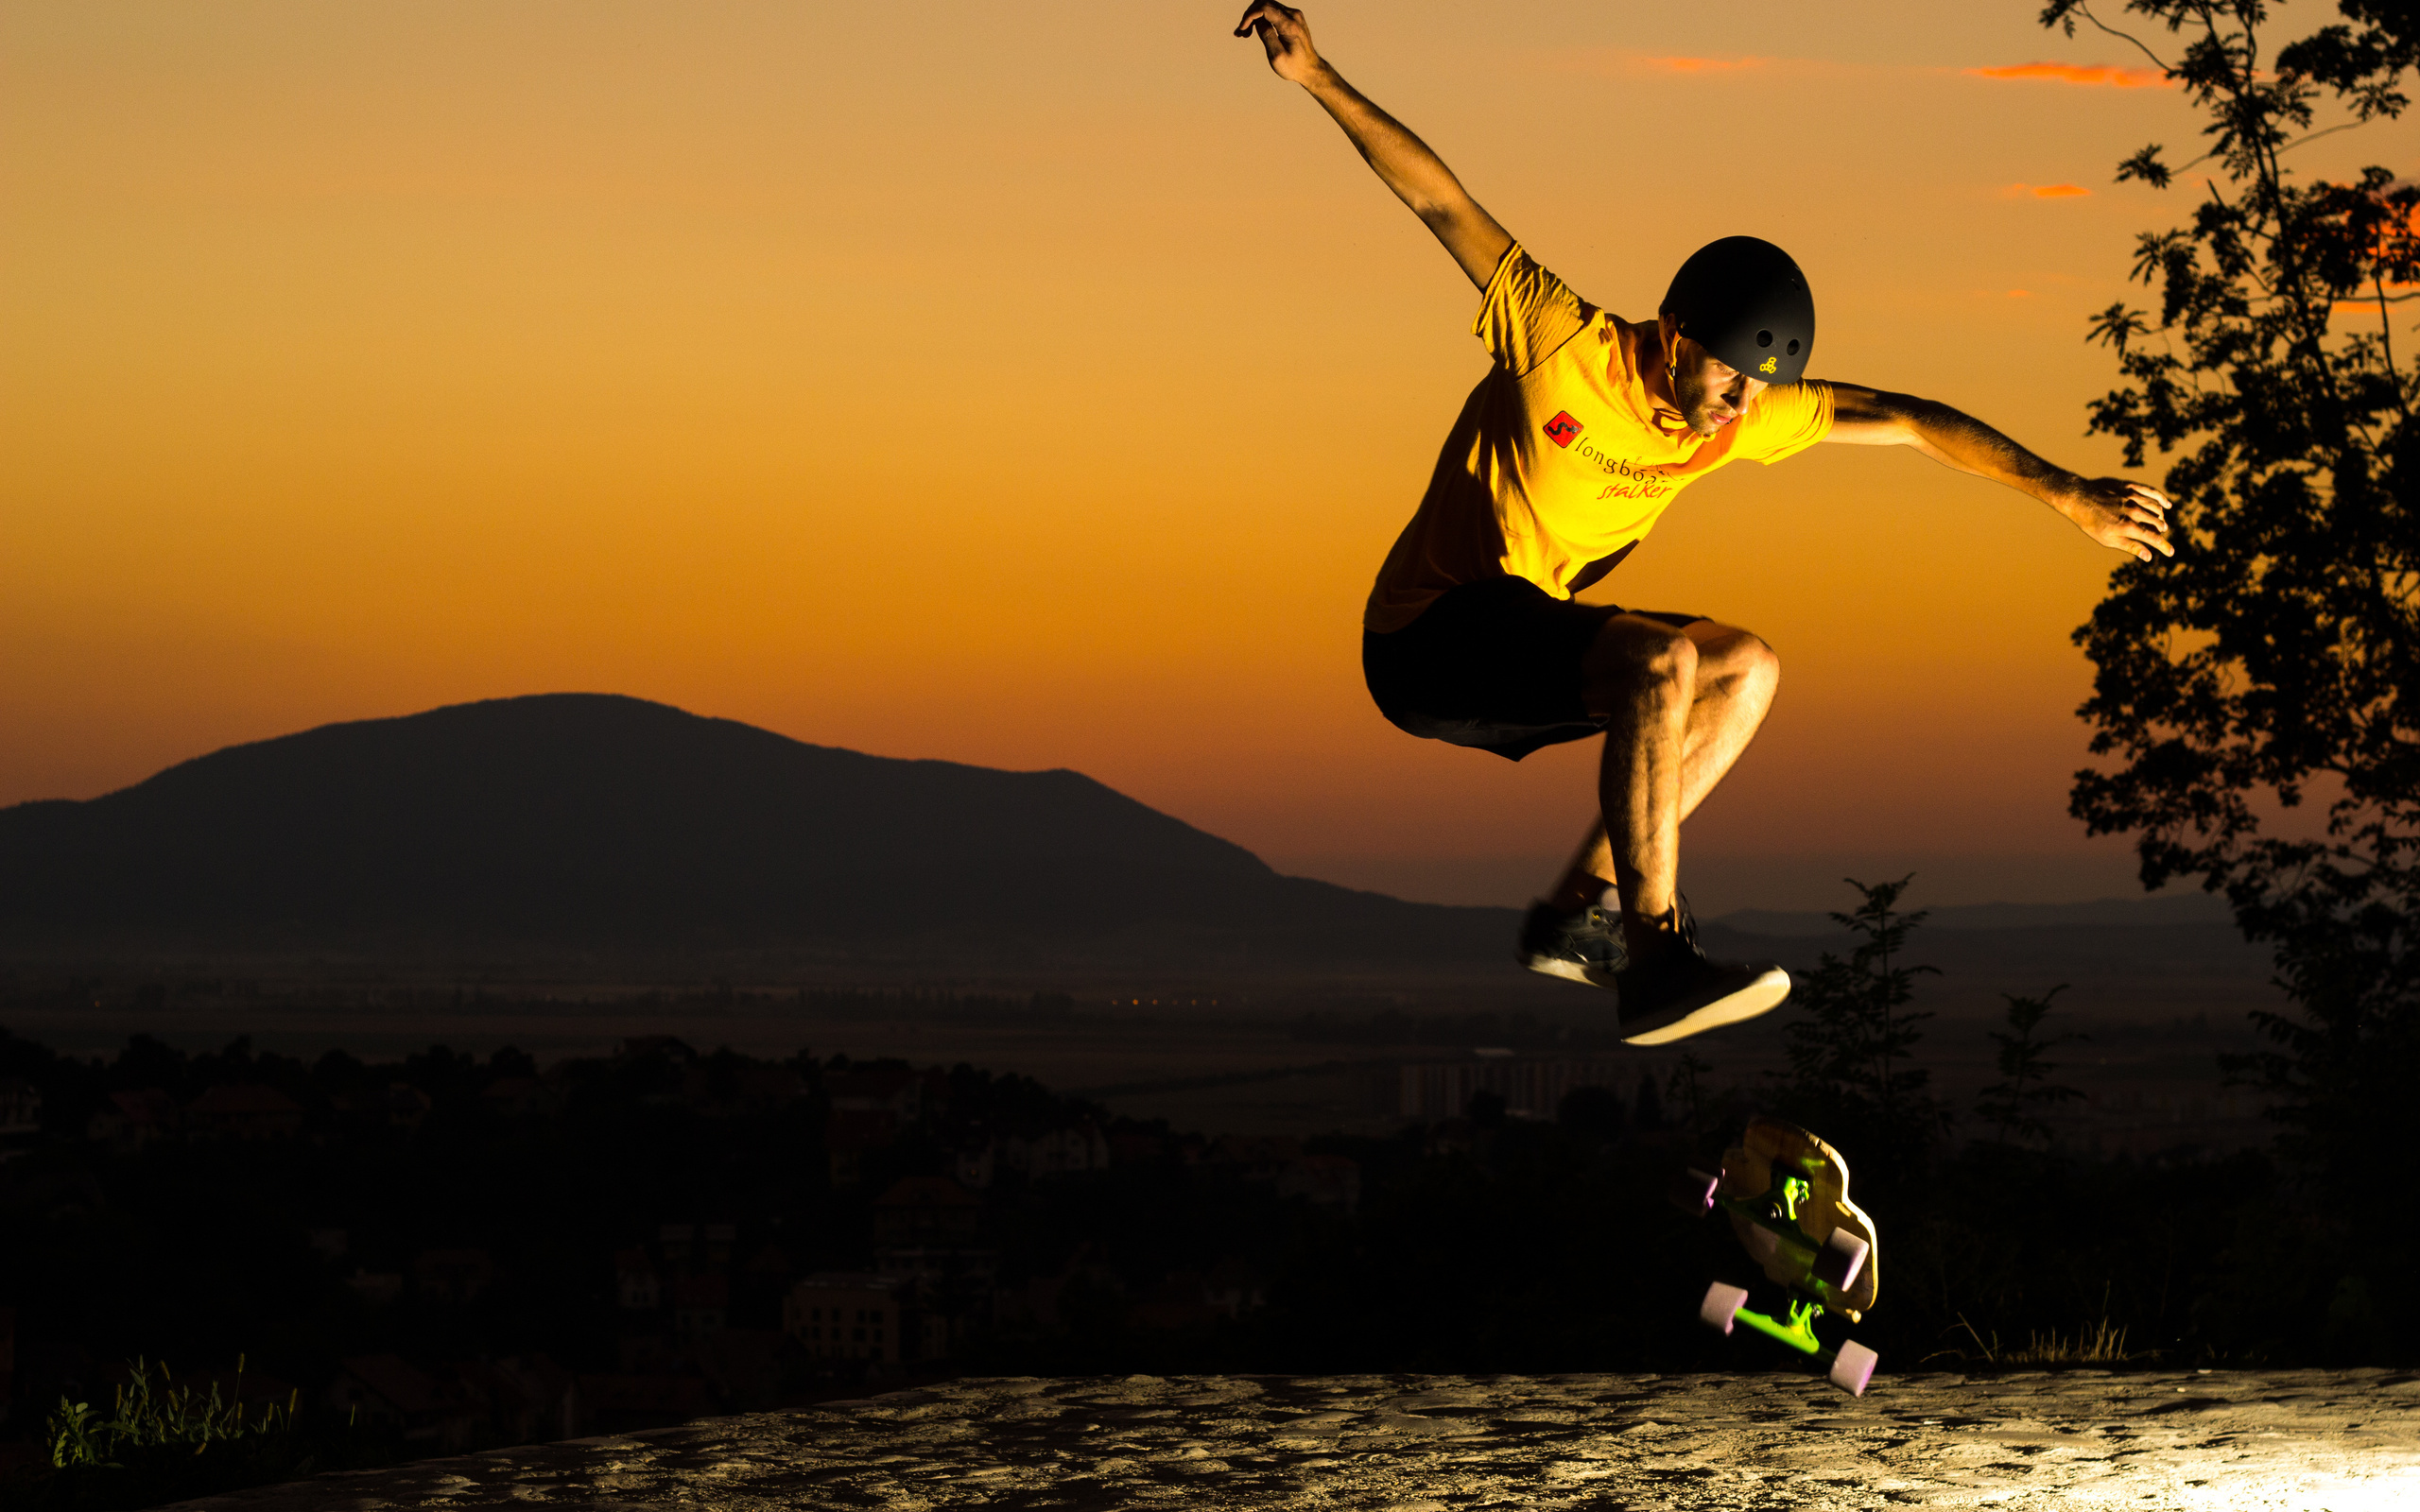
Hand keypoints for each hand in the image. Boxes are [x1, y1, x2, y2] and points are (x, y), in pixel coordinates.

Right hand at [1235, 2, 1322, 84]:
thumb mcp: (1277, 56)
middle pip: (1265, 3)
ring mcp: (1294, 15)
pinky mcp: (1292, 17)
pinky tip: (1253, 29)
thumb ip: (1267, 36)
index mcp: (1290, 25)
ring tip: (1244, 33)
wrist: (1310, 68)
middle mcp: (1294, 15)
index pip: (1266, 8)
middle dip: (1249, 16)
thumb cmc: (1294, 66)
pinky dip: (1261, 18)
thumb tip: (1257, 21)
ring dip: (1253, 17)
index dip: (1250, 15)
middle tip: (1240, 32)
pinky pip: (1272, 11)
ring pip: (1267, 5)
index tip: (1242, 29)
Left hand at [2054, 475, 2174, 560]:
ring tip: (2160, 523)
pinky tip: (2167, 505)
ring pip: (2156, 508)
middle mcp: (2134, 512)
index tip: (2170, 552)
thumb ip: (2130, 547)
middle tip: (2159, 535)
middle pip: (2157, 523)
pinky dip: (2161, 499)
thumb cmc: (2091, 523)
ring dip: (2160, 517)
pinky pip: (2152, 492)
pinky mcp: (2131, 487)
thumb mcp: (2108, 540)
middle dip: (2160, 531)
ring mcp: (2133, 498)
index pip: (2153, 538)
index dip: (2164, 546)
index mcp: (2128, 527)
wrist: (2078, 498)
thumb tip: (2148, 557)